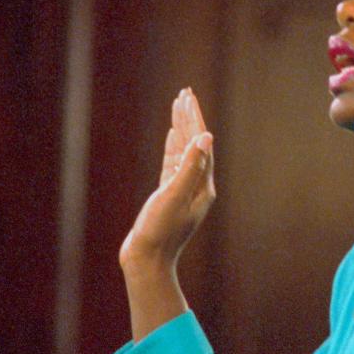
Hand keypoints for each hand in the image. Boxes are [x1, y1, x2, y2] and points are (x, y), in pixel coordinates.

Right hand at [119, 88, 215, 275]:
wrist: (147, 260)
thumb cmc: (160, 231)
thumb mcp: (174, 195)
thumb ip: (190, 166)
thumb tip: (206, 137)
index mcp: (203, 184)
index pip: (201, 142)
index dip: (194, 117)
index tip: (187, 95)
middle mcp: (198, 186)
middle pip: (195, 143)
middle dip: (190, 117)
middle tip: (185, 92)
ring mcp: (184, 190)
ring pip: (184, 151)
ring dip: (181, 128)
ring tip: (177, 106)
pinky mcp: (170, 195)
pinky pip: (174, 163)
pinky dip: (174, 146)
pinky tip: (172, 135)